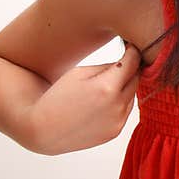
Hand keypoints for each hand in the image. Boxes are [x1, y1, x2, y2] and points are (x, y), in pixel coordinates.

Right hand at [26, 46, 140, 154]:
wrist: (42, 129)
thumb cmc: (57, 96)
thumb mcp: (80, 72)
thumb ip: (109, 66)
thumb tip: (128, 61)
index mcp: (107, 87)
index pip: (133, 62)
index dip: (134, 51)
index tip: (132, 46)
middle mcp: (117, 106)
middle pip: (136, 78)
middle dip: (130, 69)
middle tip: (120, 63)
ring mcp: (118, 121)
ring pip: (132, 95)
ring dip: (125, 87)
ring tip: (105, 85)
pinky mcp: (115, 132)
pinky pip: (126, 110)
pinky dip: (120, 102)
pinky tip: (102, 101)